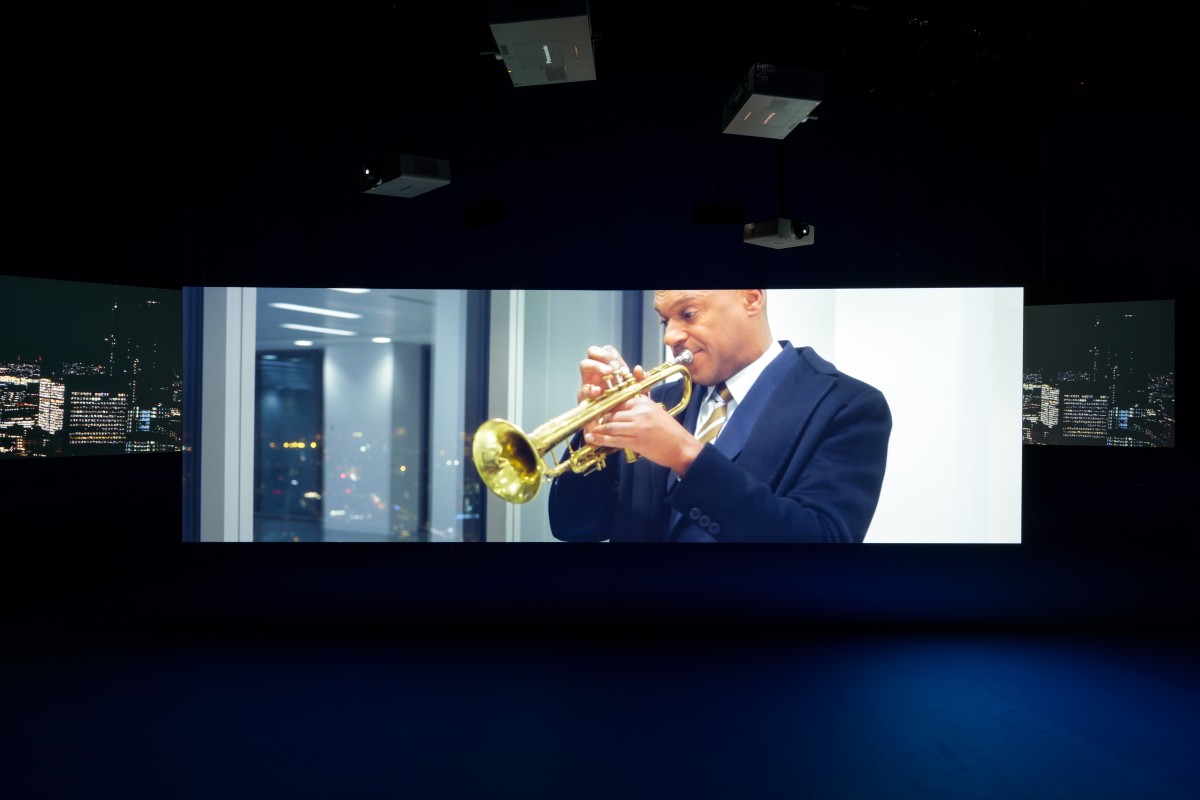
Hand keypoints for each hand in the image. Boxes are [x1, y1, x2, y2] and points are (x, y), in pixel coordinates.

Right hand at [576, 344, 635, 403]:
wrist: (617, 427)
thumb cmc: (625, 406)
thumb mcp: (637, 393)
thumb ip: (640, 381)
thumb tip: (638, 369)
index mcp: (609, 369)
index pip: (607, 351)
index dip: (613, 355)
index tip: (621, 368)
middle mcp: (597, 373)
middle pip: (593, 352)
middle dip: (602, 356)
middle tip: (613, 367)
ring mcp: (589, 384)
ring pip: (585, 364)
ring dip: (596, 366)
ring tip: (607, 372)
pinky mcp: (584, 399)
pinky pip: (582, 389)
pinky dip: (589, 389)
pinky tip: (598, 391)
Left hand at [584, 394, 703, 474]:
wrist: (681, 447)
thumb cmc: (669, 431)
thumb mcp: (655, 411)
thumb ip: (641, 402)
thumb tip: (625, 398)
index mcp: (644, 402)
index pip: (618, 401)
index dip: (606, 407)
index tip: (597, 411)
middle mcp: (640, 412)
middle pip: (612, 413)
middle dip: (600, 419)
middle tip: (590, 422)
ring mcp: (638, 426)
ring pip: (611, 426)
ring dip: (598, 429)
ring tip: (589, 432)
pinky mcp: (637, 441)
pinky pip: (614, 439)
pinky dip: (601, 439)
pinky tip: (593, 439)